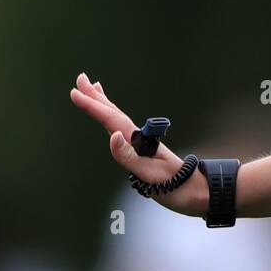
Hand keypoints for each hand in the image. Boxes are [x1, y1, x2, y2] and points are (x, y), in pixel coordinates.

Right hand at [69, 71, 208, 217]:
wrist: (195, 191)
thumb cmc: (174, 186)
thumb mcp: (150, 175)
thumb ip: (128, 156)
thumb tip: (112, 135)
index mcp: (137, 141)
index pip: (110, 119)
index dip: (92, 106)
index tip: (74, 92)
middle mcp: (138, 138)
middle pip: (113, 112)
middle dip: (95, 96)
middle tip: (80, 78)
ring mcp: (140, 143)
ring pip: (117, 118)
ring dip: (104, 103)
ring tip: (94, 89)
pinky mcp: (143, 151)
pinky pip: (122, 129)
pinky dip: (114, 119)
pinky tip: (112, 122)